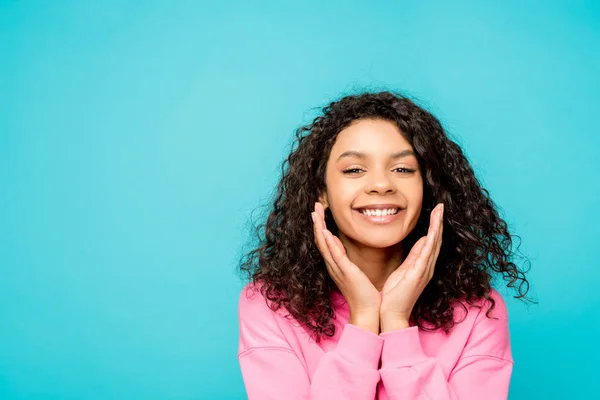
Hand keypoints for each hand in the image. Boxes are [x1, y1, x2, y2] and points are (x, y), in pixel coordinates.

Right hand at [311, 202, 380, 331]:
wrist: (368, 311)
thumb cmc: (364, 293)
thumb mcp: (354, 271)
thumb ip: (346, 257)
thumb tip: (341, 243)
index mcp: (336, 264)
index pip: (325, 242)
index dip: (320, 226)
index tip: (319, 211)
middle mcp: (333, 265)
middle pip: (321, 240)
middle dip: (317, 222)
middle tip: (315, 205)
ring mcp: (338, 269)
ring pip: (325, 245)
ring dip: (319, 228)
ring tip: (316, 213)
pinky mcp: (346, 273)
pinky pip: (335, 256)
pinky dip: (329, 243)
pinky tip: (326, 232)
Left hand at [380, 203, 443, 323]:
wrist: (391, 313)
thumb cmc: (394, 295)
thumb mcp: (403, 270)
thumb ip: (412, 257)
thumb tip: (421, 242)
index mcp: (422, 265)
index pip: (431, 241)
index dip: (434, 225)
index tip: (436, 210)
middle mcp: (427, 267)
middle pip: (436, 240)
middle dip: (438, 222)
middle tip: (441, 205)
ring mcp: (424, 270)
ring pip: (434, 244)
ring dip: (437, 226)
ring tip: (439, 211)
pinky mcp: (418, 274)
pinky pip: (427, 254)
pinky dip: (431, 240)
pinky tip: (433, 229)